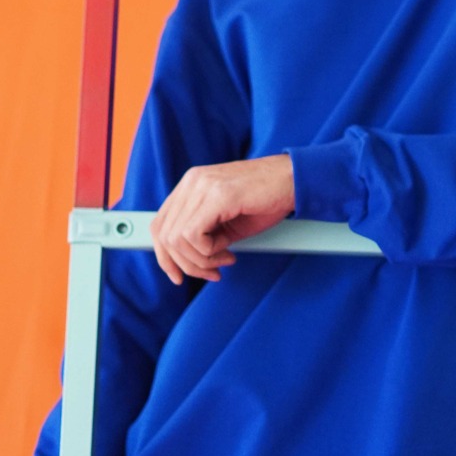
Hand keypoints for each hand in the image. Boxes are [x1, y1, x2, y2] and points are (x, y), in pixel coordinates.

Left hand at [151, 155, 294, 284]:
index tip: (180, 276)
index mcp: (190, 185)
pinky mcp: (218, 195)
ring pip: (177, 238)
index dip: (165, 257)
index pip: (159, 224)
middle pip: (165, 235)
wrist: (295, 180)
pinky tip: (228, 250)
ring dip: (201, 260)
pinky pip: (194, 235)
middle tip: (213, 272)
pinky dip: (208, 251)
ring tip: (225, 259)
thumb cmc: (268, 199)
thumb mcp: (227, 219)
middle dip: (186, 264)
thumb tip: (191, 259)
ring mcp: (202, 186)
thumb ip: (204, 232)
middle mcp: (191, 182)